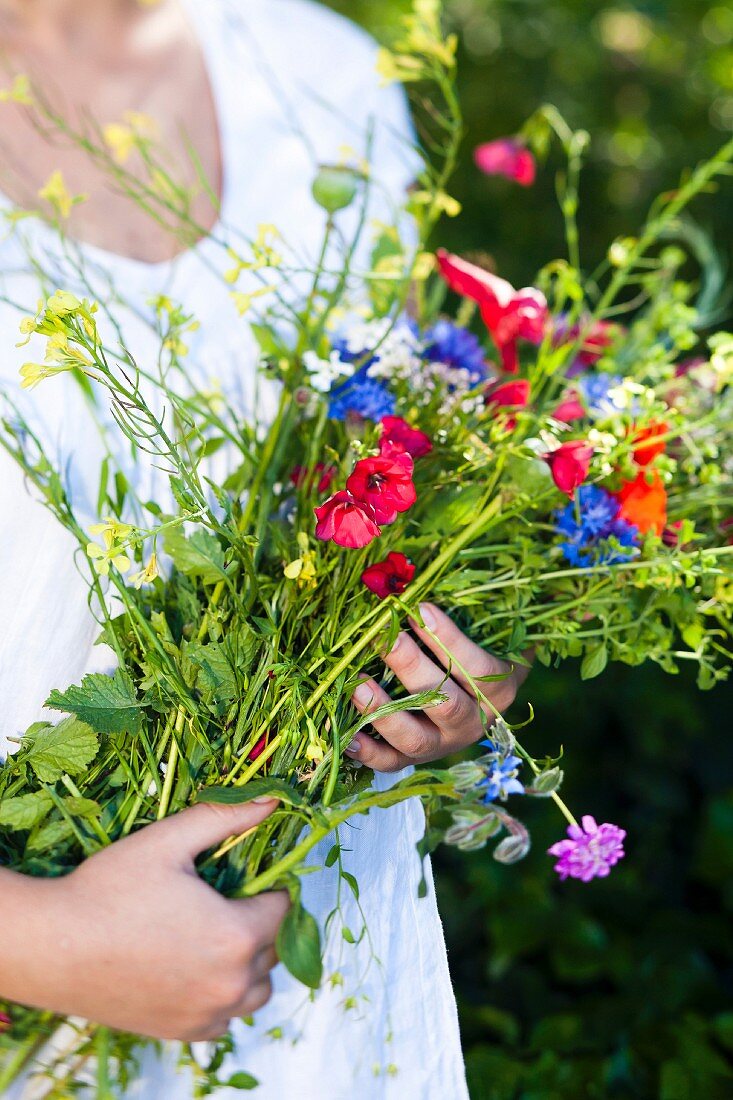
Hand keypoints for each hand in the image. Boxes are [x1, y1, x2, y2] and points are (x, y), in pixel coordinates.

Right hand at [0, 800, 288, 1040]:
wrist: (53, 946)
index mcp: (236, 935)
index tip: (249, 879)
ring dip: (249, 966)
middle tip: (230, 902)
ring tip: (218, 937)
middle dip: (262, 925)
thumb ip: (226, 818)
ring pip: (256, 992)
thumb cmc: (109, 889)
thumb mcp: (169, 840)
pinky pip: (224, 1021)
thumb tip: (272, 801)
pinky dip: (222, 999)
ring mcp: (206, 1014)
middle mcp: (230, 983)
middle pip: (274, 951)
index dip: (270, 888)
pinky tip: (197, 971)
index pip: (283, 910)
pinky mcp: (181, 1032)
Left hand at [348, 603, 529, 771]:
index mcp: (498, 688)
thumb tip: (429, 579)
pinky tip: (346, 735)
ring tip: (355, 684)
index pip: (474, 666)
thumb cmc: (477, 653)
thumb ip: (470, 612)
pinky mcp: (416, 760)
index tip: (418, 608)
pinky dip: (367, 753)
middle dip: (410, 668)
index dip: (446, 638)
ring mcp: (443, 745)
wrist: (481, 704)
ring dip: (383, 712)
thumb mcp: (486, 633)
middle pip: (445, 703)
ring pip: (416, 740)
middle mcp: (473, 722)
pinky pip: (391, 763)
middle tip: (382, 636)